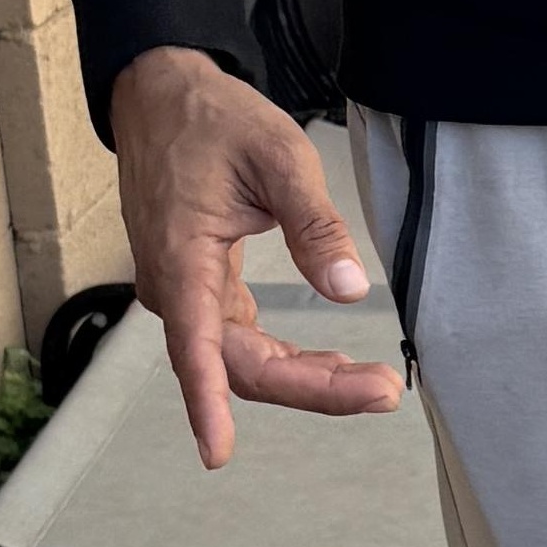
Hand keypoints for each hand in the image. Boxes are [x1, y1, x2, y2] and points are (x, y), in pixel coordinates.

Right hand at [108, 47, 403, 469]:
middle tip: (385, 390)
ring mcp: (184, 293)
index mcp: (181, 257)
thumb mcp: (280, 157)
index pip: (194, 346)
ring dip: (307, 381)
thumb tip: (350, 288)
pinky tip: (334, 369)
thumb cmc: (214, 120)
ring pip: (243, 363)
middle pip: (239, 367)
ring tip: (376, 384)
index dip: (207, 403)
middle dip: (313, 390)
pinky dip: (289, 361)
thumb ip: (315, 225)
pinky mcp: (199, 290)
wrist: (162, 95)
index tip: (217, 452)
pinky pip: (240, 343)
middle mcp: (174, 287)